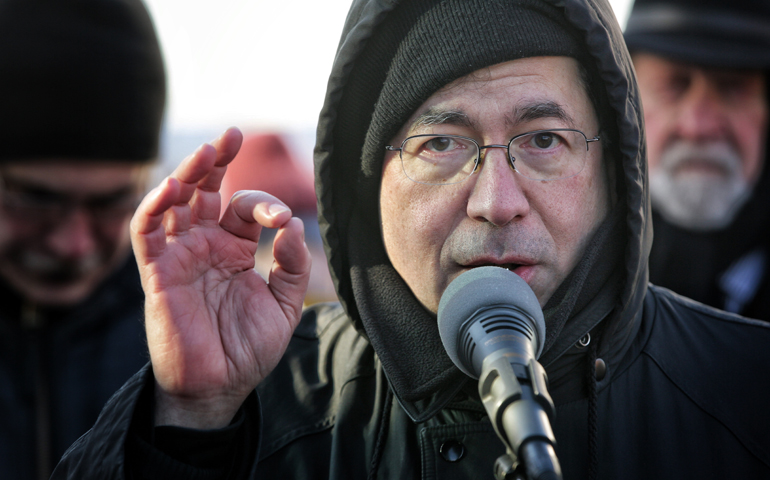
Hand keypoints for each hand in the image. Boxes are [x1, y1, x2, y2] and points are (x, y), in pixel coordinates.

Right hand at [130, 127, 311, 428]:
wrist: (220, 386)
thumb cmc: (248, 348)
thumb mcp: (285, 305)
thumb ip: (293, 266)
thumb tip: (292, 226)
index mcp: (233, 249)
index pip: (243, 207)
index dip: (264, 205)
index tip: (281, 222)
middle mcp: (204, 245)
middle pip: (204, 190)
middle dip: (215, 160)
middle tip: (231, 134)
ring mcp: (179, 256)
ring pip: (173, 202)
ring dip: (186, 174)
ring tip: (206, 150)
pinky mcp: (157, 272)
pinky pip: (146, 232)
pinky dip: (154, 207)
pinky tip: (173, 188)